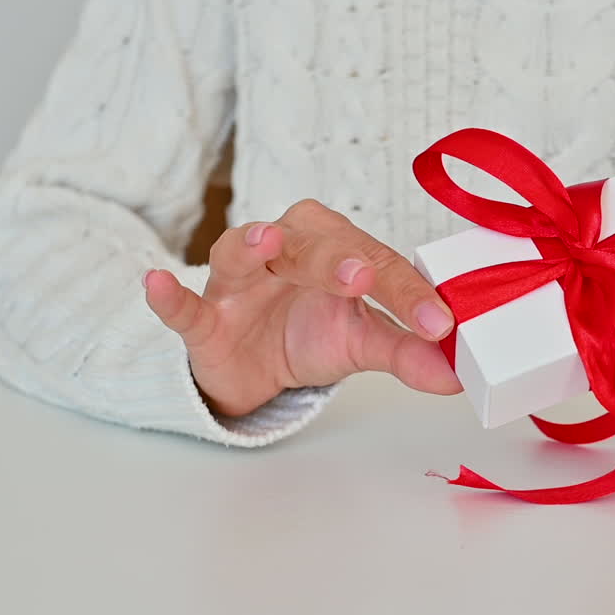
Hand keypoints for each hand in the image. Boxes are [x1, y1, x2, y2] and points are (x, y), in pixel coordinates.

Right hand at [143, 199, 460, 416]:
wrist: (255, 365)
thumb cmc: (312, 333)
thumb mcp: (362, 343)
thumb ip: (407, 352)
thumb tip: (457, 374)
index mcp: (337, 246)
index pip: (378, 264)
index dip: (409, 294)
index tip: (442, 325)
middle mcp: (287, 249)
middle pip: (314, 246)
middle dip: (338, 260)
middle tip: (363, 279)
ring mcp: (239, 280)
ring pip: (244, 252)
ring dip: (254, 246)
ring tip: (266, 240)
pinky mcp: (204, 315)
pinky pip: (184, 303)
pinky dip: (170, 296)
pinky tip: (157, 284)